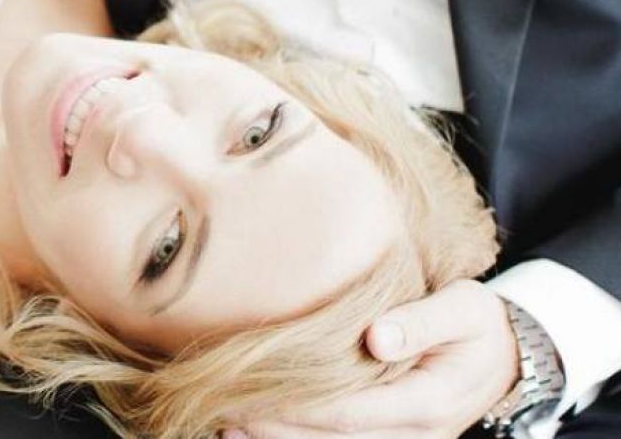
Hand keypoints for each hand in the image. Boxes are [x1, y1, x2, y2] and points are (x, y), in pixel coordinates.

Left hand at [224, 281, 519, 438]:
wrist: (509, 355)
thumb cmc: (478, 323)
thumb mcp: (463, 309)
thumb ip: (422, 321)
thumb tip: (377, 337)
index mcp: (430, 401)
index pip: (351, 412)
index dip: (298, 409)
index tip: (252, 396)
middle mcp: (418, 433)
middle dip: (277, 431)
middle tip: (225, 414)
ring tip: (230, 427)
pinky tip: (261, 431)